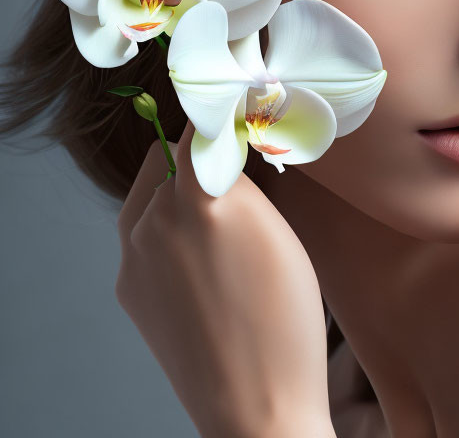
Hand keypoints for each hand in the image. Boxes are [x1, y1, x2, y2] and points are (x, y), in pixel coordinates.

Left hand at [116, 121, 335, 436]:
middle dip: (196, 153)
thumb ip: (241, 182)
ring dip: (177, 189)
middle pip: (167, 156)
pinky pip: (142, 235)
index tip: (233, 97)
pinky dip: (165, 228)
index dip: (218, 109)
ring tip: (217, 219)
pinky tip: (201, 259)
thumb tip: (221, 145)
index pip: (199, 125)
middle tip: (234, 170)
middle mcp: (152, 220)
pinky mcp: (128, 288)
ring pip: (149, 194)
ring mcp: (133, 257)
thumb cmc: (287, 317)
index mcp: (199, 200)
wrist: (256, 404)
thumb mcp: (278, 232)